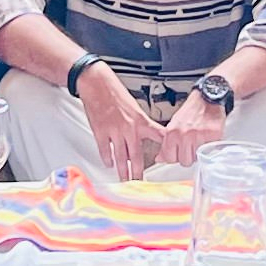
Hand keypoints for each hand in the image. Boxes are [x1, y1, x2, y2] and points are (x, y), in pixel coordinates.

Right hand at [77, 64, 163, 178]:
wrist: (97, 84)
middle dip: (138, 172)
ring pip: (121, 157)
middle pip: (136, 156)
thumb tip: (145, 137)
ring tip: (124, 180)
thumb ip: (140, 123)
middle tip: (139, 182)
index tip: (168, 161)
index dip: (165, 149)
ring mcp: (114, 131)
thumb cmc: (115, 93)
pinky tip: (109, 163)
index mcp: (140, 120)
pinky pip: (105, 150)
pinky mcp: (101, 132)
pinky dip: (107, 159)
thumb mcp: (135, 107)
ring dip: (122, 171)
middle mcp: (129, 128)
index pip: (158, 136)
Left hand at [154, 85, 230, 169]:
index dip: (176, 157)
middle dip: (189, 156)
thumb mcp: (173, 126)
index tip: (180, 151)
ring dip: (199, 152)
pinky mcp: (212, 135)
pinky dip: (209, 147)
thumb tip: (159, 159)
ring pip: (196, 158)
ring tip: (200, 141)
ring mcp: (198, 136)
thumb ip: (166, 144)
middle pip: (184, 161)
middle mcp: (184, 135)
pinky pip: (210, 151)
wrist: (207, 98)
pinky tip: (207, 138)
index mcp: (171, 133)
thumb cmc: (191, 112)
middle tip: (192, 145)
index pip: (170, 159)